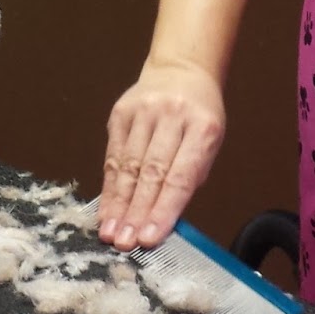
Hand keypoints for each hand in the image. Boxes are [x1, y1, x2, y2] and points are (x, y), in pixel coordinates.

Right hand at [98, 59, 224, 250]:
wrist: (181, 70)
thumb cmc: (198, 116)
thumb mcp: (209, 142)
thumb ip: (189, 177)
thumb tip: (163, 221)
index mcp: (203, 127)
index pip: (181, 176)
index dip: (164, 209)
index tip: (150, 238)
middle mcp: (172, 115)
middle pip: (151, 172)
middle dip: (137, 212)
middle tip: (125, 243)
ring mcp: (144, 111)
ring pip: (128, 166)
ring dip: (118, 204)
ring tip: (111, 233)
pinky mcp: (121, 111)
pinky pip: (113, 155)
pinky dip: (109, 186)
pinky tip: (105, 209)